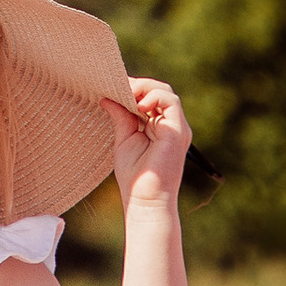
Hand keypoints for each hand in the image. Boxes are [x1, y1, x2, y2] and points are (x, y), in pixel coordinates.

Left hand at [110, 78, 190, 204]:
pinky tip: (138, 104)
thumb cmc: (135, 176)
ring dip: (145, 87)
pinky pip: (171, 102)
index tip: (112, 85)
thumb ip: (120, 117)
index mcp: (158, 127)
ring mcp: (176, 127)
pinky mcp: (178, 130)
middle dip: (138, 85)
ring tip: (126, 93)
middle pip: (159, 91)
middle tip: (117, 85)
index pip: (150, 98)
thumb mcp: (124, 139)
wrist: (145, 199)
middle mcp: (170, 125)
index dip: (133, 88)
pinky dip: (154, 96)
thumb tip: (107, 98)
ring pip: (166, 92)